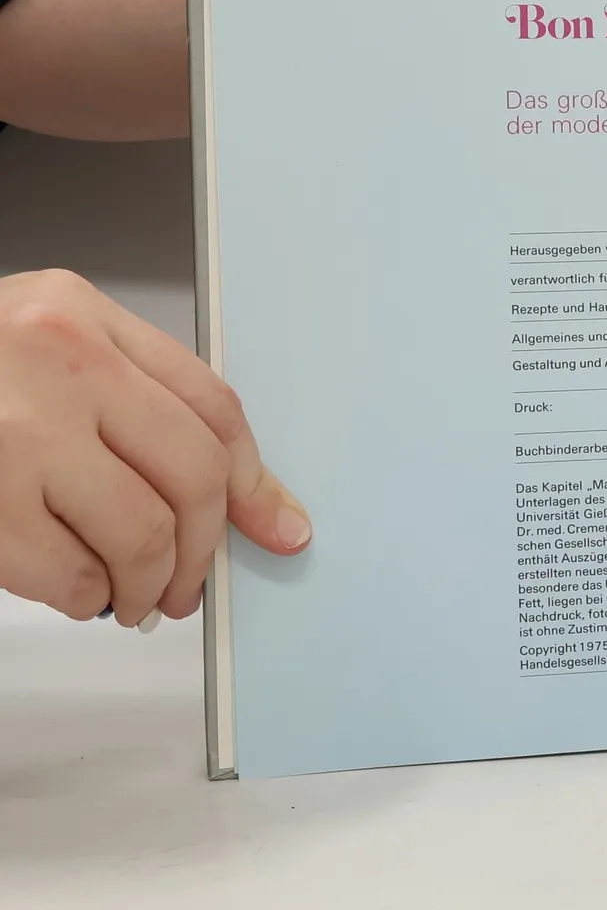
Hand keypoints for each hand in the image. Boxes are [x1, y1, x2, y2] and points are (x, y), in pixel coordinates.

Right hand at [0, 270, 309, 625]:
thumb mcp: (37, 349)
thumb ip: (129, 401)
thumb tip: (238, 500)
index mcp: (77, 312)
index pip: (210, 403)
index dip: (253, 479)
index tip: (277, 527)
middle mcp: (54, 359)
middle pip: (192, 474)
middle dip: (203, 549)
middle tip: (186, 583)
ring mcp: (12, 431)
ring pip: (140, 534)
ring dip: (146, 584)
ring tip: (129, 594)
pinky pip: (68, 574)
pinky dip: (83, 598)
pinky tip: (73, 589)